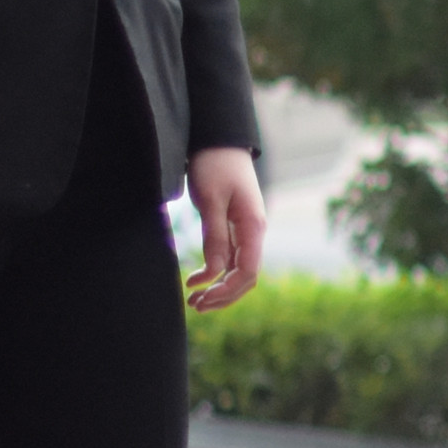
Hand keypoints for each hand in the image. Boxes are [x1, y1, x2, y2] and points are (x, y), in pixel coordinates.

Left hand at [184, 147, 266, 311]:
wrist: (218, 141)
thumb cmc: (214, 165)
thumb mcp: (211, 200)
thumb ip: (214, 236)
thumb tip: (215, 272)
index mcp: (253, 226)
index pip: (248, 271)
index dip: (226, 290)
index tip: (201, 297)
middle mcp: (254, 233)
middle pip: (246, 277)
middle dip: (223, 296)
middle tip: (194, 306)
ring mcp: (245, 231)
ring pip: (238, 271)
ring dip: (219, 288)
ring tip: (194, 300)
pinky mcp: (234, 228)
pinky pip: (231, 259)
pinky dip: (215, 273)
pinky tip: (196, 279)